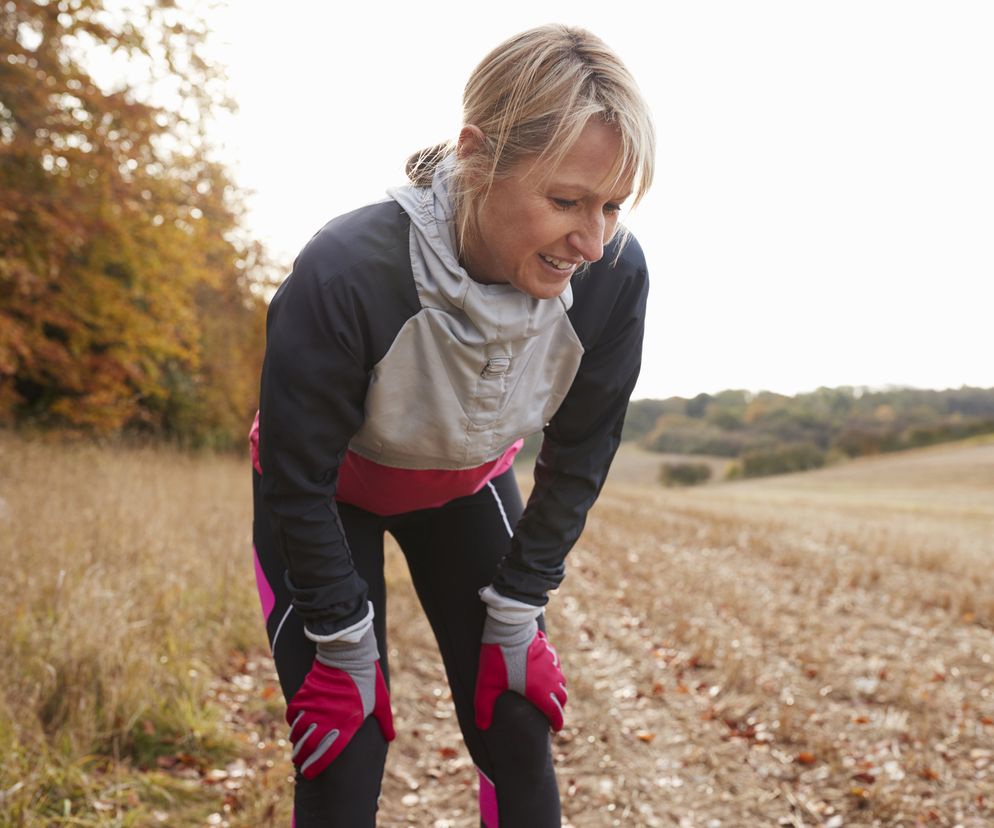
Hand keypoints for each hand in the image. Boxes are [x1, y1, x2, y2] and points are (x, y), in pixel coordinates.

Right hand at [286, 627, 394, 778]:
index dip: (316, 766)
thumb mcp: (381, 702)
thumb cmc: (368, 678)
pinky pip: (293, 713)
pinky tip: (294, 725)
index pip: (327, 753)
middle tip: (299, 762)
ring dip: (296, 741)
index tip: (309, 773)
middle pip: (308, 745)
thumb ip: (385, 722)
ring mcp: (314, 706)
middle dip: (301, 757)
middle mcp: (327, 719)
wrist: (350, 653)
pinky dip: (292, 722)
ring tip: (296, 746)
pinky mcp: (305, 694)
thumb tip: (391, 738)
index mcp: (347, 724)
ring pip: (298, 731)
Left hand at [474, 615, 567, 731]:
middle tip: (552, 712)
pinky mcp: (549, 650)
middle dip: (559, 707)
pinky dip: (554, 672)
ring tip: (549, 693)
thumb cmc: (498, 658)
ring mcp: (552, 663)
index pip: (555, 712)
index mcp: (539, 692)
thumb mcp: (487, 686)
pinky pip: (556, 665)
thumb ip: (484, 708)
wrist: (508, 628)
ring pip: (561, 681)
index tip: (555, 729)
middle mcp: (550, 679)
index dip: (557, 723)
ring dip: (558, 689)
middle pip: (562, 697)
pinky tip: (546, 670)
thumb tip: (482, 726)